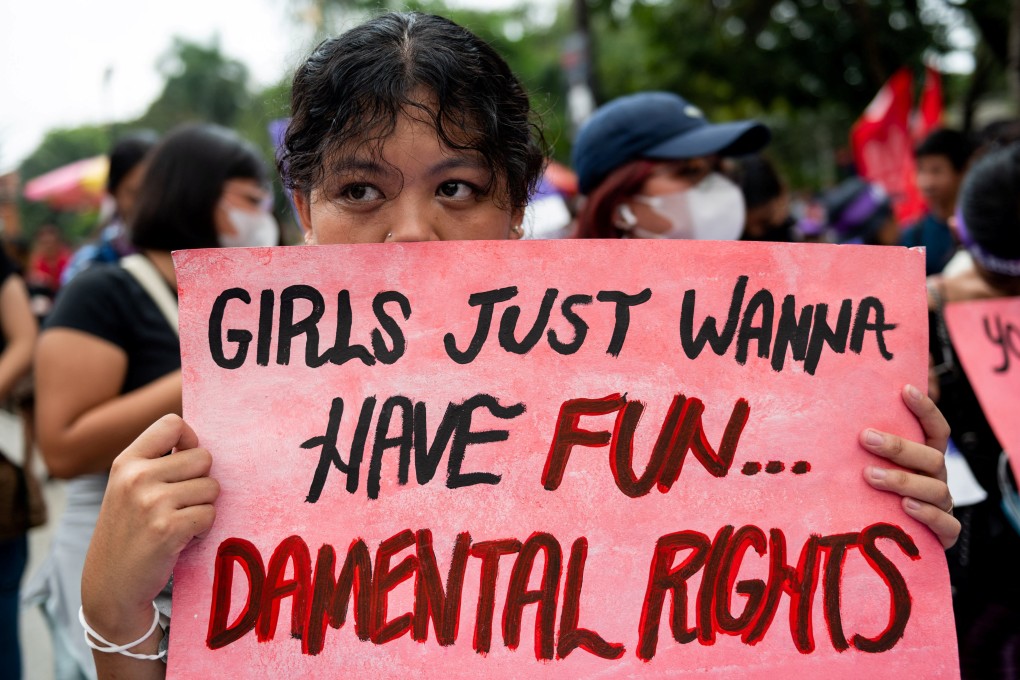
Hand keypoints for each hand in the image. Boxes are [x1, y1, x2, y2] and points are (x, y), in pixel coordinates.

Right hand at [82, 415, 219, 638]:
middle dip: (201, 482)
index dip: (190, 441)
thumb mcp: (128, 488)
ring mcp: (152, 503)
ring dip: (203, 508)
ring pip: (212, 488)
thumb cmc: (128, 532)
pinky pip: (210, 515)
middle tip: (181, 505)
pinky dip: (203, 529)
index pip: (172, 424)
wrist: (110, 585)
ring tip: (178, 523)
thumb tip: (204, 443)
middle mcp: (137, 477)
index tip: (185, 462)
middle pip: (203, 458)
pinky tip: (180, 539)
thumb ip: (157, 463)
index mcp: (127, 462)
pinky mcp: (168, 529)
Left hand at [860, 384, 959, 548]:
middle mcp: (937, 479)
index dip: (925, 409)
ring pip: (935, 489)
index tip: (905, 389)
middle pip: (932, 457)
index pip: (936, 430)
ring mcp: (943, 506)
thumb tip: (821, 422)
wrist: (896, 544)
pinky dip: (927, 514)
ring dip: (902, 480)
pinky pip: (946, 525)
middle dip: (898, 447)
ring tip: (870, 476)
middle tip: (865, 437)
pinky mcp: (944, 534)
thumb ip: (863, 451)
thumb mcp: (872, 469)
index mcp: (925, 460)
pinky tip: (905, 507)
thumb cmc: (875, 498)